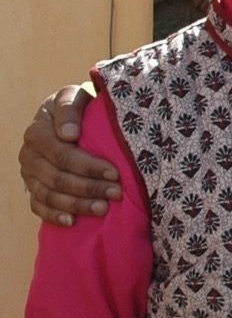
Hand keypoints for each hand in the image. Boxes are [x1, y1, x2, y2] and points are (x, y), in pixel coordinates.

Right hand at [19, 85, 120, 225]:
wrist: (73, 114)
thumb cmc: (81, 105)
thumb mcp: (77, 95)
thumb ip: (71, 108)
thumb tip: (68, 134)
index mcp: (38, 131)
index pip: (63, 154)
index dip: (89, 166)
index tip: (115, 173)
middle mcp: (29, 153)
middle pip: (57, 178)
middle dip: (88, 188)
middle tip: (116, 193)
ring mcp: (29, 172)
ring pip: (49, 195)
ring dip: (77, 204)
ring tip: (103, 208)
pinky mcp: (32, 186)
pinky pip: (38, 206)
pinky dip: (54, 215)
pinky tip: (73, 221)